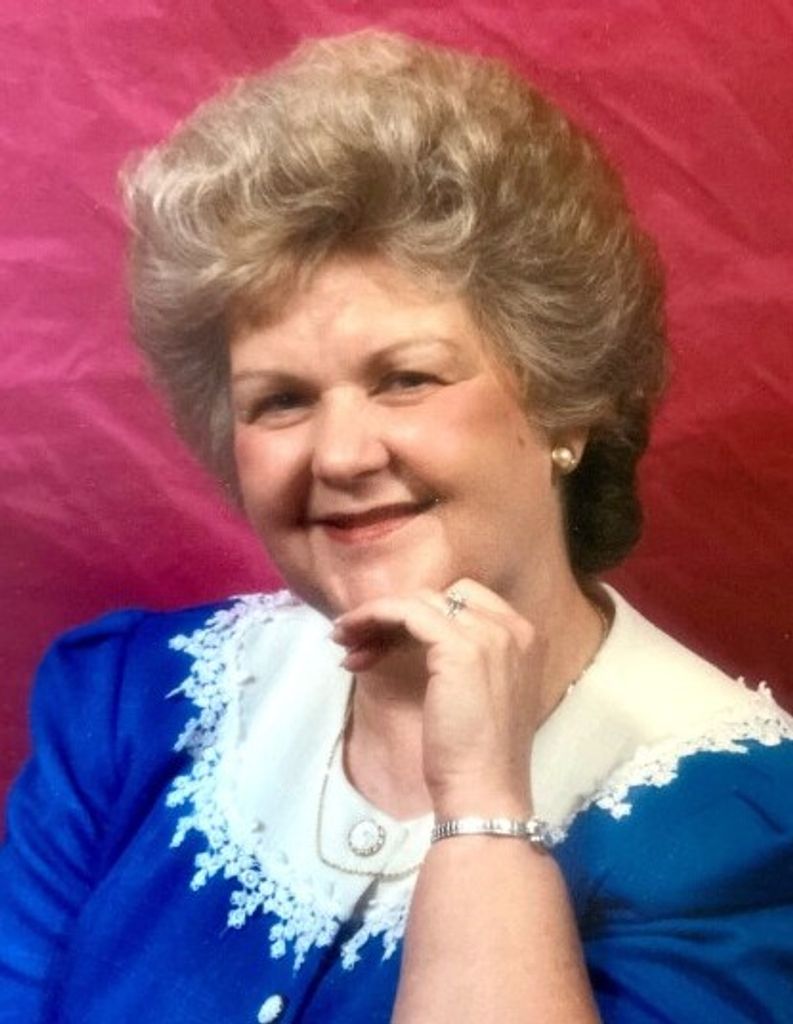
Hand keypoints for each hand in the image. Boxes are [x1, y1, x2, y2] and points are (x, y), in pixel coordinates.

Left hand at [331, 579, 544, 817]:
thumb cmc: (478, 754)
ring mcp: (488, 633)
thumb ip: (463, 656)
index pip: (463, 599)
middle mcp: (512, 626)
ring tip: (345, 642)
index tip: (386, 639)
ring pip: (419, 601)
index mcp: (523, 635)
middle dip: (395, 615)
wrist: (486, 791)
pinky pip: (406, 612)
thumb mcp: (479, 691)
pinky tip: (351, 638)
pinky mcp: (458, 646)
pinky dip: (374, 616)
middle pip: (439, 596)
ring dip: (376, 616)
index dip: (421, 614)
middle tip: (358, 643)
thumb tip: (410, 634)